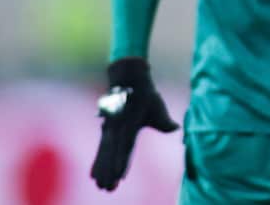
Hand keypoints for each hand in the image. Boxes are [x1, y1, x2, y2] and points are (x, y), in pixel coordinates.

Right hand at [90, 58, 178, 190]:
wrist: (127, 79)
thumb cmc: (145, 94)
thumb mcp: (156, 105)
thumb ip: (163, 120)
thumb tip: (176, 128)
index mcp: (129, 125)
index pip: (126, 147)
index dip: (122, 162)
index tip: (120, 176)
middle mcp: (116, 129)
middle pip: (112, 155)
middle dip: (109, 173)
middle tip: (107, 189)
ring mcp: (109, 131)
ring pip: (104, 155)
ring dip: (102, 171)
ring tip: (100, 186)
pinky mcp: (106, 132)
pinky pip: (101, 151)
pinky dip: (97, 163)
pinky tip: (92, 175)